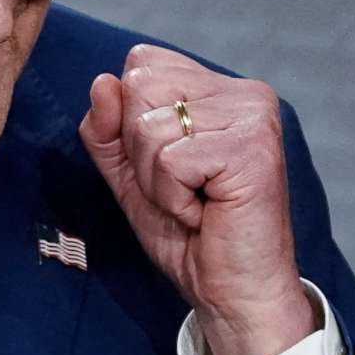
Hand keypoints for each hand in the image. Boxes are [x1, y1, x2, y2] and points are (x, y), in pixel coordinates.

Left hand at [80, 44, 315, 354]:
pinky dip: (173, 197)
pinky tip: (206, 211)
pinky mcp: (252, 147)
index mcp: (219, 88)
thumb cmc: (188, 235)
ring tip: (195, 201)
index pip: (141, 63)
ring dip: (156, 181)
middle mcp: (243, 92)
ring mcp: (253, 115)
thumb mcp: (130, 175)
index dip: (130, 121)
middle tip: (182, 187)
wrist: (232, 292)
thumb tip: (102, 81)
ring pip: (149, 126)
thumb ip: (107, 129)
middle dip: (140, 151)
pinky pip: (170, 160)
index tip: (168, 166)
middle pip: (140, 85)